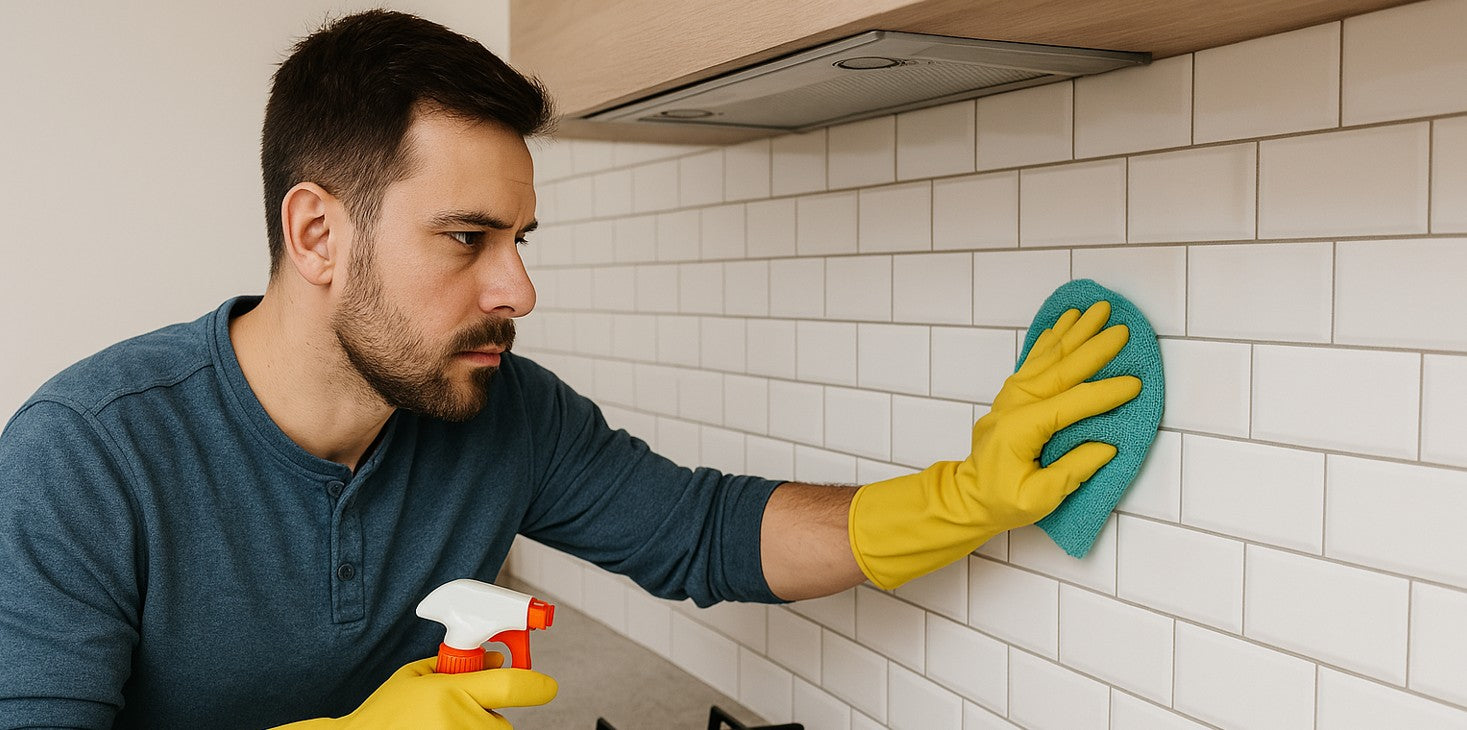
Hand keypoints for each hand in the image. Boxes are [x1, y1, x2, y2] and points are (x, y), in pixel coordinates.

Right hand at [278, 652, 556, 728]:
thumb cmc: (385, 714)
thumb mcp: (416, 677)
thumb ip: (460, 665)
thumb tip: (498, 659)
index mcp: (451, 693)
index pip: (514, 686)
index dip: (538, 685)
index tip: (547, 686)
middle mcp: (462, 722)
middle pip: (503, 718)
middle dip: (488, 713)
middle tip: (458, 711)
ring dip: (478, 728)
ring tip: (442, 724)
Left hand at [848, 300, 1141, 589]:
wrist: (969, 496)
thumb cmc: (1003, 500)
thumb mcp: (1039, 498)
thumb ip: (1073, 471)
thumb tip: (1107, 446)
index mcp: (1021, 428)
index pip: (1070, 405)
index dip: (1103, 394)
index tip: (1134, 384)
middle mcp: (1015, 404)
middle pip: (1060, 369)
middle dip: (1093, 348)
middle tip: (1121, 329)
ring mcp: (1012, 396)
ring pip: (1048, 357)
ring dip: (1074, 332)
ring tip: (1096, 310)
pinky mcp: (1013, 395)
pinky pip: (1035, 359)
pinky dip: (1051, 339)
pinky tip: (1064, 323)